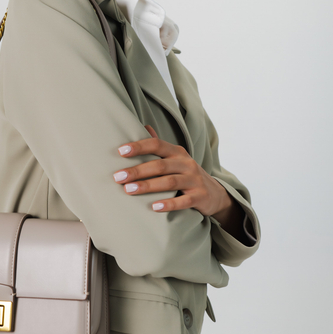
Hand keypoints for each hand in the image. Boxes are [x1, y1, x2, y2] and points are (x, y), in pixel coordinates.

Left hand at [112, 124, 231, 217]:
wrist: (215, 194)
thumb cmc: (186, 174)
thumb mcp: (175, 158)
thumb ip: (159, 145)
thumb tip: (144, 126)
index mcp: (177, 152)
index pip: (157, 144)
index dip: (139, 146)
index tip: (120, 151)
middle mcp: (186, 163)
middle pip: (160, 165)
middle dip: (137, 170)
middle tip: (118, 177)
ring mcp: (195, 180)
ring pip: (170, 182)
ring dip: (148, 186)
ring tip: (129, 190)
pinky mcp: (200, 197)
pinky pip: (184, 201)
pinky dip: (169, 204)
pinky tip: (154, 207)